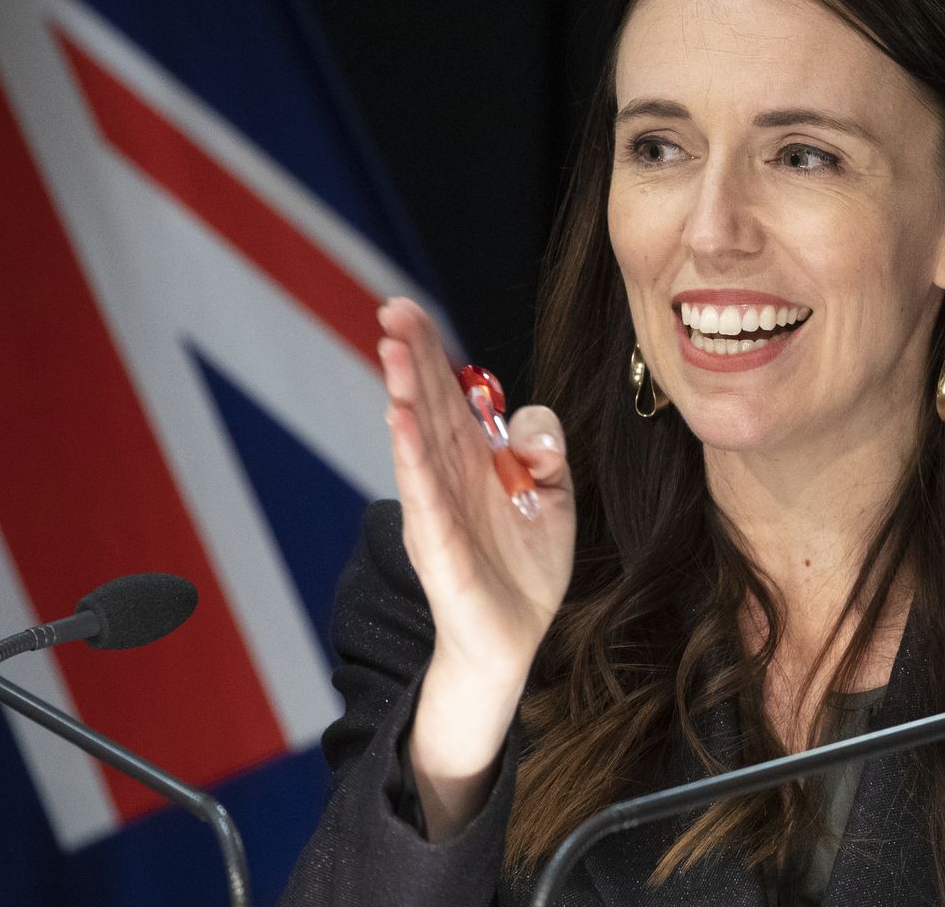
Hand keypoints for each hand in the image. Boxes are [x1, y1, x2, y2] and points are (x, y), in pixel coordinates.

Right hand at [376, 298, 574, 682]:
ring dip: (402, 393)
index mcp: (474, 455)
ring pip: (417, 439)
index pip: (447, 391)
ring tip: (390, 351)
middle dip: (410, 355)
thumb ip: (545, 449)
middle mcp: (448, 473)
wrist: (514, 635)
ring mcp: (438, 506)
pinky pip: (422, 492)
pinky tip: (398, 419)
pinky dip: (410, 455)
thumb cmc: (525, 563)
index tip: (407, 308)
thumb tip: (530, 426)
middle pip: (425, 403)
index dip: (429, 350)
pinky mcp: (439, 543)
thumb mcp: (554, 495)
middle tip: (390, 310)